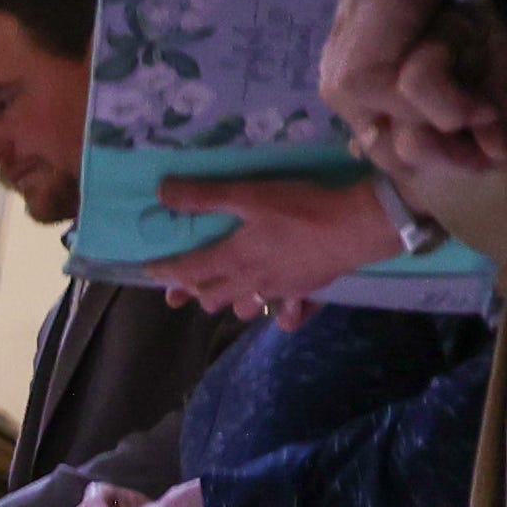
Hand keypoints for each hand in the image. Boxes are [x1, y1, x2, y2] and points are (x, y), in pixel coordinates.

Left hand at [150, 172, 402, 324]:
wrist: (357, 227)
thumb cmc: (301, 208)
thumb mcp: (249, 194)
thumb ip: (205, 195)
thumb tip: (162, 193)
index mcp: (233, 259)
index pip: (187, 271)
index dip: (165, 271)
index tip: (148, 270)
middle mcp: (251, 282)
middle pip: (212, 297)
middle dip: (193, 292)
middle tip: (179, 288)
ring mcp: (279, 291)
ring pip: (243, 308)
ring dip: (229, 301)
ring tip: (223, 291)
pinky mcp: (304, 291)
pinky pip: (282, 313)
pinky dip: (275, 313)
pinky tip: (277, 308)